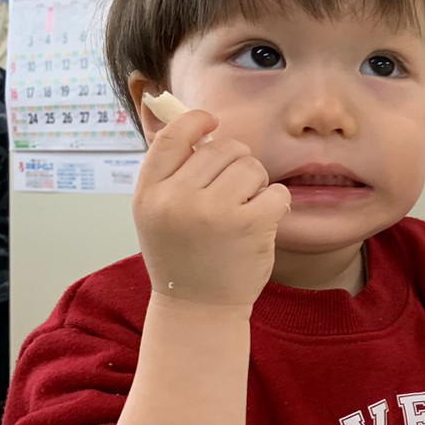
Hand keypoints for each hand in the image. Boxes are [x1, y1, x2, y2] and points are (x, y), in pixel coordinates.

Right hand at [132, 110, 291, 309]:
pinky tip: (259, 226)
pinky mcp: (248, 224)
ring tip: (242, 213)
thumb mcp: (159, 212)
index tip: (211, 122)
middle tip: (231, 195)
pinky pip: (276, 191)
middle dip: (235, 164)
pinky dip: (275, 205)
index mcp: (148, 193)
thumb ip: (171, 171)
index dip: (195, 121)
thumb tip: (183, 115)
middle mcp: (175, 199)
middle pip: (222, 149)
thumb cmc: (183, 255)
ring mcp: (212, 211)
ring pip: (251, 166)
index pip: (172, 136)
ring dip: (256, 185)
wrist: (197, 309)